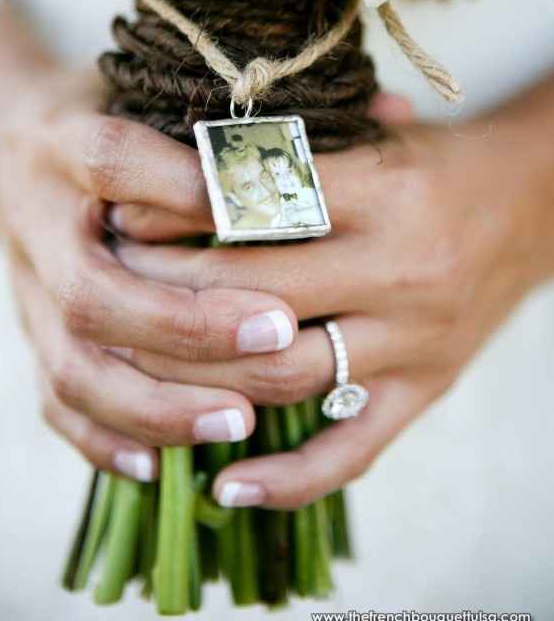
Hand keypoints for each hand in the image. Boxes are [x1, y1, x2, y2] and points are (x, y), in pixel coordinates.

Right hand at [0, 66, 301, 480]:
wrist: (10, 144)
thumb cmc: (110, 115)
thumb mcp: (165, 91)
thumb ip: (255, 110)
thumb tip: (394, 110)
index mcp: (70, 146)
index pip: (118, 164)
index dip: (189, 191)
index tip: (266, 212)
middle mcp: (41, 226)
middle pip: (97, 293)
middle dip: (189, 324)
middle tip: (280, 333)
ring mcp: (28, 294)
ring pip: (79, 368)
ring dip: (159, 402)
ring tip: (241, 418)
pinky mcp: (29, 337)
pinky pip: (57, 404)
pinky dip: (106, 440)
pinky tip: (161, 468)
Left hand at [114, 99, 548, 507]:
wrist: (535, 201)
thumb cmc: (438, 162)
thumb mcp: (374, 135)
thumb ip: (294, 146)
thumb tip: (183, 155)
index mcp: (385, 191)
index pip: (260, 208)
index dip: (179, 216)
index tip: (122, 221)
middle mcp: (402, 269)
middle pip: (257, 298)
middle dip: (167, 297)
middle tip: (108, 289)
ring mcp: (416, 339)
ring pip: (288, 375)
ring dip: (200, 381)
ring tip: (136, 372)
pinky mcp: (427, 388)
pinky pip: (354, 450)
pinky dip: (288, 478)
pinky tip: (224, 485)